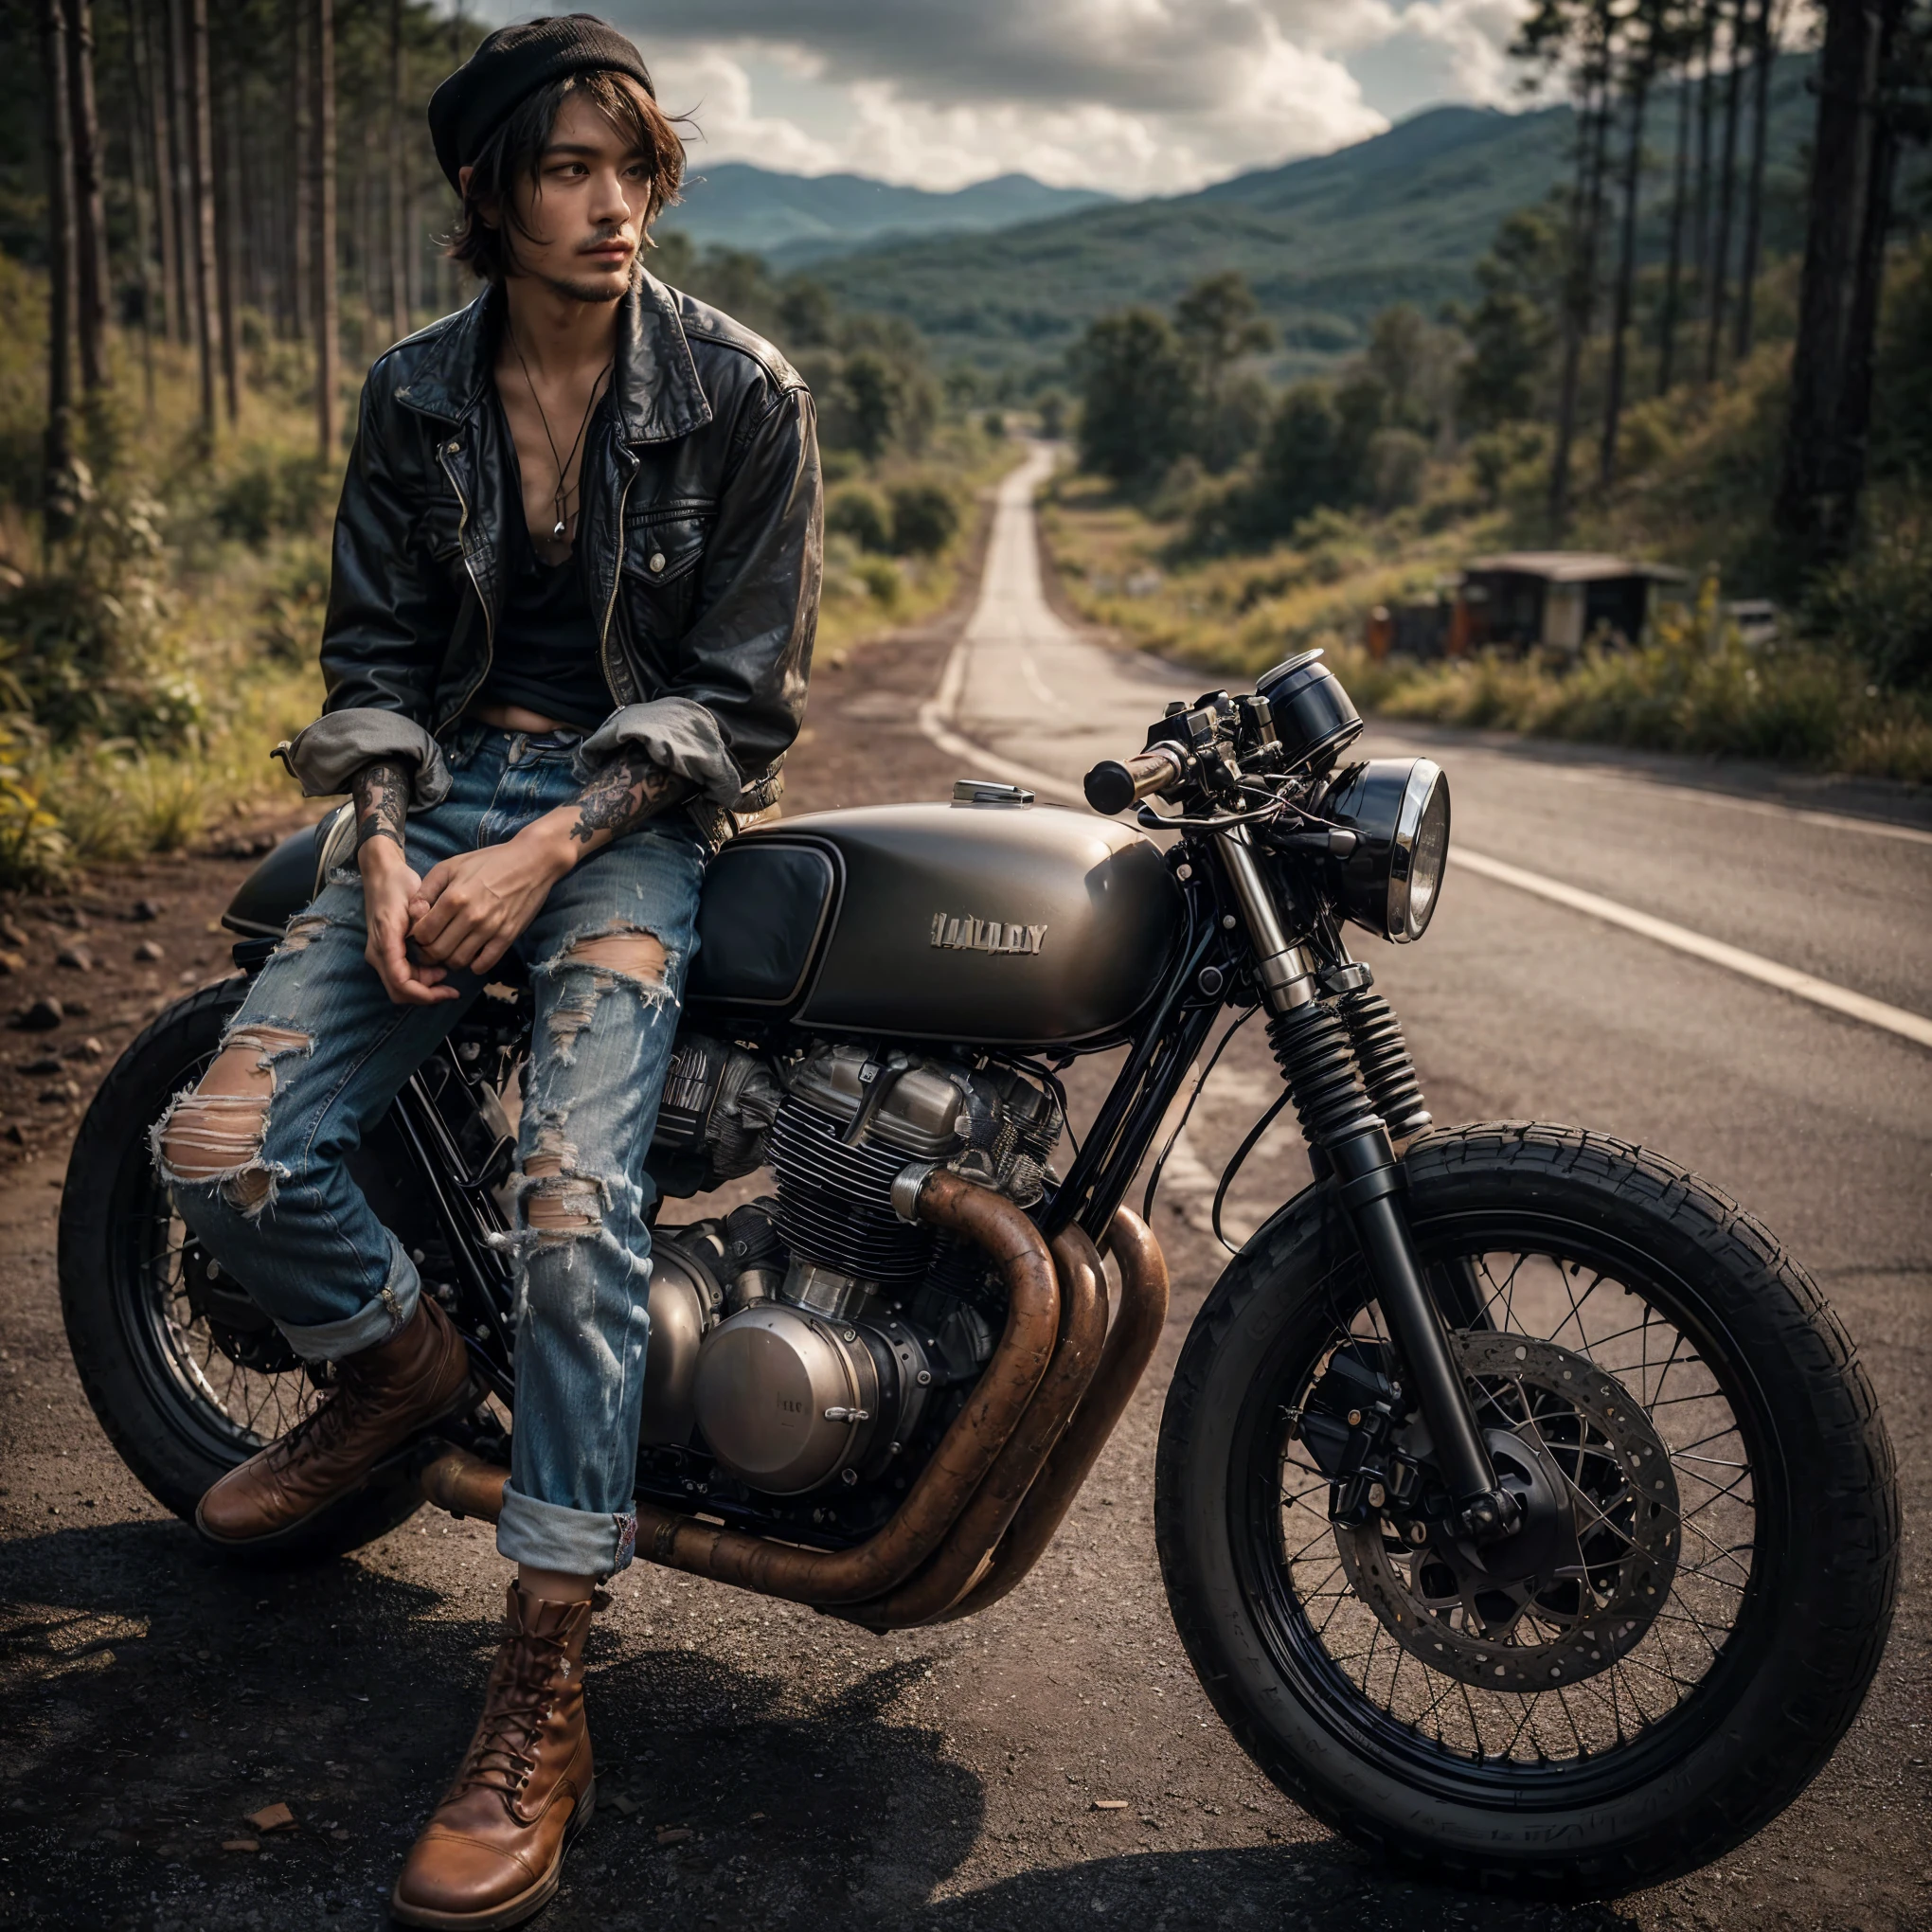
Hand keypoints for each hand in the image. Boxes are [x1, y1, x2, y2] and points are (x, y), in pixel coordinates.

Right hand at [360, 840, 457, 1005]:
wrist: (382, 874)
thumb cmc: (399, 885)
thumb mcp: (414, 902)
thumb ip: (421, 926)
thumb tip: (429, 954)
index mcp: (384, 942)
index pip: (401, 982)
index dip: (425, 994)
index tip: (450, 990)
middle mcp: (378, 953)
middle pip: (399, 991)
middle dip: (426, 995)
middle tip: (451, 988)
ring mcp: (380, 954)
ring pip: (400, 987)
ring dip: (424, 987)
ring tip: (445, 972)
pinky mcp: (386, 953)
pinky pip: (401, 976)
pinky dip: (419, 979)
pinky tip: (437, 968)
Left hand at [407, 820, 574, 977]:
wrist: (531, 861)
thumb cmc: (488, 861)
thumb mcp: (451, 866)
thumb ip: (427, 889)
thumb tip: (413, 913)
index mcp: (453, 898)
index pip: (423, 933)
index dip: (416, 937)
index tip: (422, 933)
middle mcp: (470, 916)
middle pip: (437, 952)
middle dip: (429, 952)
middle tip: (433, 946)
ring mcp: (491, 929)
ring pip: (459, 961)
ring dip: (450, 959)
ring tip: (452, 949)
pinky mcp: (508, 936)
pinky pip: (484, 964)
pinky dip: (474, 965)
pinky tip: (472, 954)